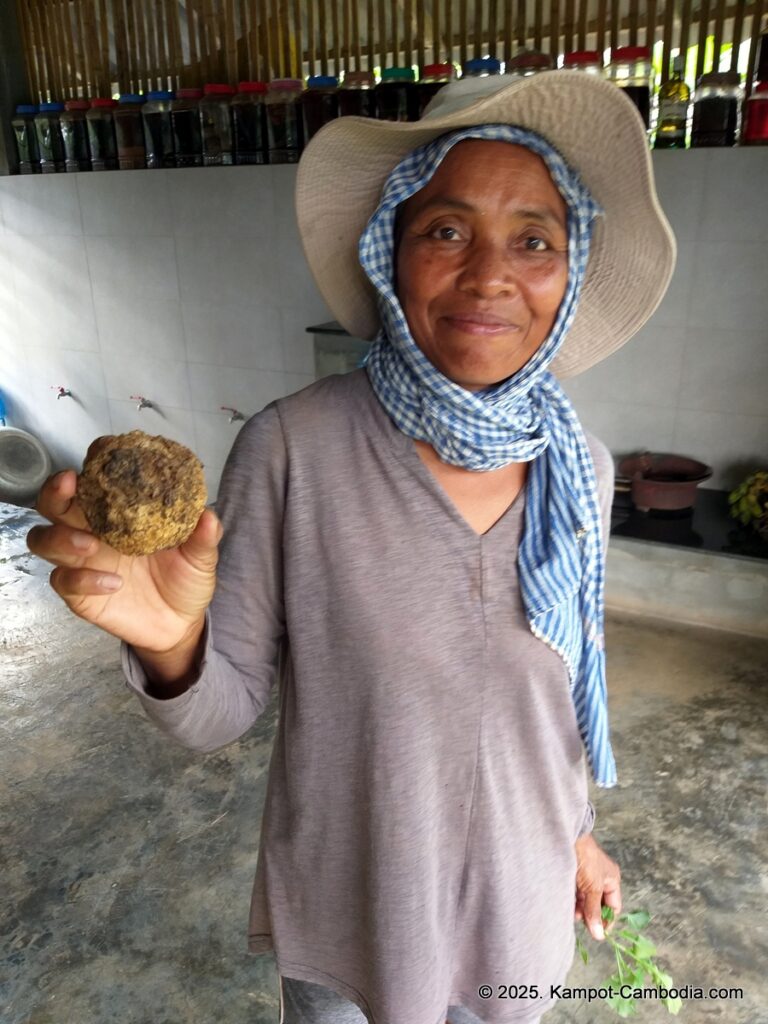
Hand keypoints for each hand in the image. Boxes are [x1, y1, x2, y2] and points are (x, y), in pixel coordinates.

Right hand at [26, 467, 222, 653]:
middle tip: (71, 485)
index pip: (94, 480)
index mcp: (118, 513)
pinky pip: (64, 581)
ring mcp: (82, 561)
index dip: (92, 462)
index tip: (101, 452)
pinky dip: (84, 579)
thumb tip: (208, 516)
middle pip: (54, 504)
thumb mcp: (201, 557)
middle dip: (55, 492)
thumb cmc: (184, 579)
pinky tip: (114, 583)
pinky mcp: (79, 593)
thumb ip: (203, 536)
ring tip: (90, 545)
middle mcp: (92, 531)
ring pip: (44, 540)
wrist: (180, 624)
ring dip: (61, 537)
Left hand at [574, 833, 621, 940]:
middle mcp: (600, 878)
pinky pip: (575, 893)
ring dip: (580, 908)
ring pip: (585, 899)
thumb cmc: (585, 859)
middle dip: (591, 914)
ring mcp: (586, 876)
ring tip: (573, 914)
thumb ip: (594, 911)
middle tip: (583, 922)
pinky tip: (568, 905)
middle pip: (598, 903)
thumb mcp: (593, 888)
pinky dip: (573, 900)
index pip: (614, 906)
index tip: (599, 933)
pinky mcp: (573, 875)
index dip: (607, 920)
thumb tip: (599, 934)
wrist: (567, 838)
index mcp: (612, 879)